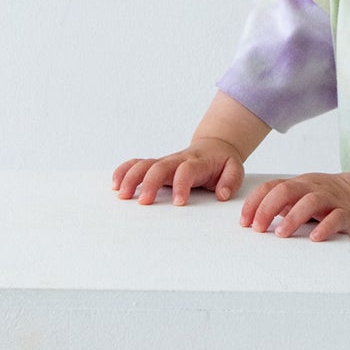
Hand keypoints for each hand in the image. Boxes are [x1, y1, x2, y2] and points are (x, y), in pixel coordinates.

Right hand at [111, 139, 244, 205]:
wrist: (214, 146)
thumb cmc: (222, 162)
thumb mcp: (234, 169)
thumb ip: (230, 181)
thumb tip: (221, 194)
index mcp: (197, 162)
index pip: (187, 170)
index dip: (182, 184)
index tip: (179, 203)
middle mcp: (178, 160)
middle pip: (160, 167)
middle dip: (149, 183)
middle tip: (144, 202)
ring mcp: (165, 162)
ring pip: (144, 164)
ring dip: (131, 177)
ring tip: (121, 194)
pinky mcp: (156, 165)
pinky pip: (137, 164)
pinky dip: (124, 171)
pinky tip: (115, 184)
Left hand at [239, 169, 349, 241]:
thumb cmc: (330, 200)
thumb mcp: (304, 197)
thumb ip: (283, 204)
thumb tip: (256, 218)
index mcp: (300, 184)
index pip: (272, 187)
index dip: (255, 203)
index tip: (245, 222)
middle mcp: (314, 188)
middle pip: (286, 190)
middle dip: (267, 209)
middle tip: (258, 229)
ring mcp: (332, 199)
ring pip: (310, 201)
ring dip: (292, 218)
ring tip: (281, 234)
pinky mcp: (348, 213)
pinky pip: (336, 217)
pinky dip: (324, 227)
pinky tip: (315, 237)